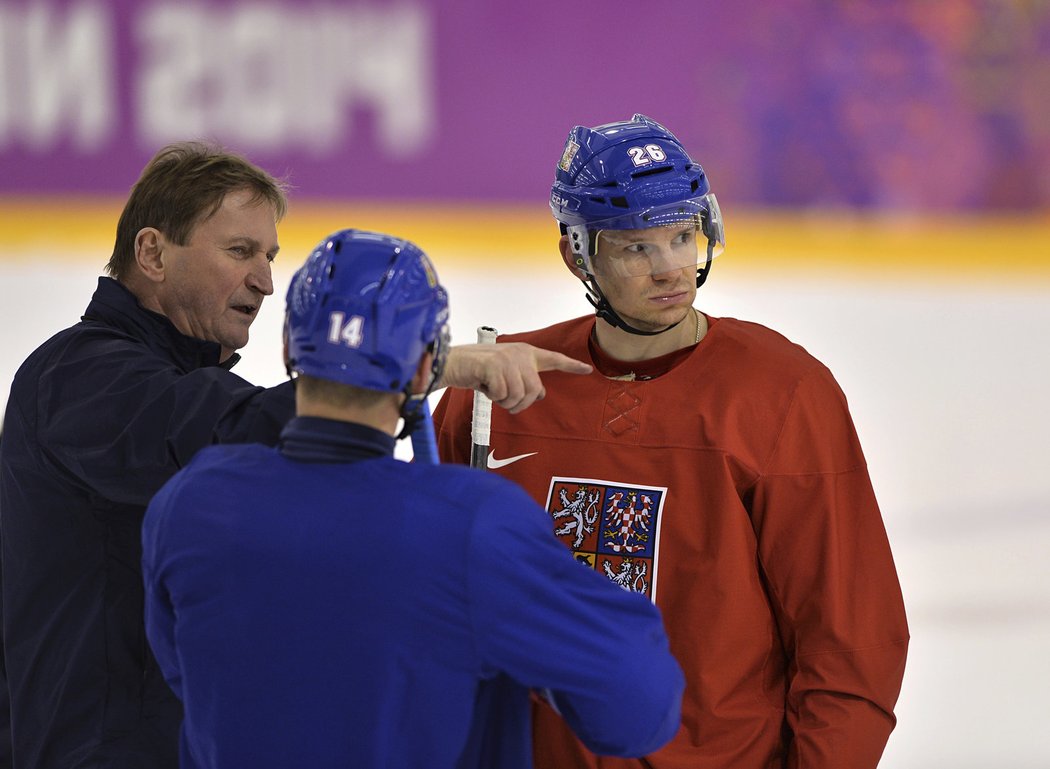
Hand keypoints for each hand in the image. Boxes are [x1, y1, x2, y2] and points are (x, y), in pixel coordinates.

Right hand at [439, 343, 591, 413]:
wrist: (451, 363)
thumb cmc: (477, 371)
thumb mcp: (504, 374)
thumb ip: (523, 380)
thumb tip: (541, 394)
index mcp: (525, 353)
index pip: (553, 359)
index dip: (571, 365)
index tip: (588, 369)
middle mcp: (520, 353)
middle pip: (535, 392)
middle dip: (518, 403)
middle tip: (501, 398)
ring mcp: (508, 358)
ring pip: (519, 396)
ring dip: (504, 401)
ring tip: (491, 389)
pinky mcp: (495, 366)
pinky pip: (503, 395)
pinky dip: (492, 397)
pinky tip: (483, 385)